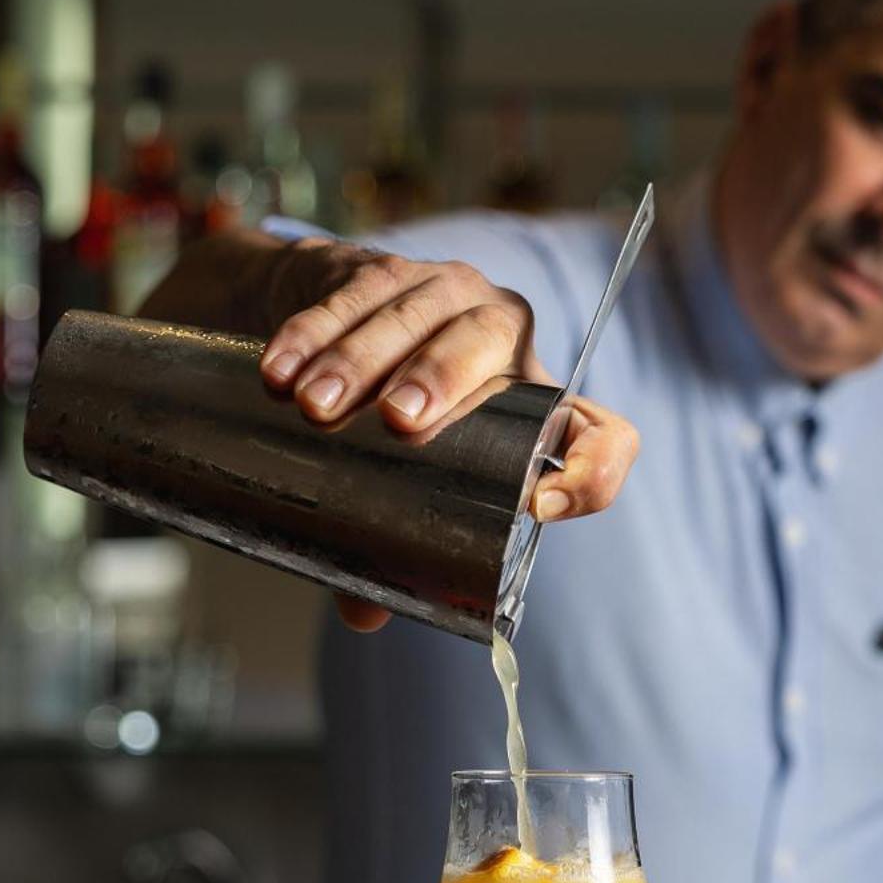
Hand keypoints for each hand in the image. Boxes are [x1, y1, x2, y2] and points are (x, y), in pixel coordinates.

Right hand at [257, 238, 639, 631]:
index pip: (602, 434)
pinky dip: (313, 332)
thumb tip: (363, 614)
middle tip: (395, 423)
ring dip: (363, 358)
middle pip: (492, 345)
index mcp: (535, 407)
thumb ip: (393, 544)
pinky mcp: (390, 268)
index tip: (540, 508)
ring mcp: (450, 292)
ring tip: (315, 406)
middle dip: (443, 380)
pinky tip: (279, 369)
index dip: (594, 470)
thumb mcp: (408, 476)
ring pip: (420, 314)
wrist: (335, 322)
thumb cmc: (390, 419)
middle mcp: (507, 339)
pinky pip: (356, 293)